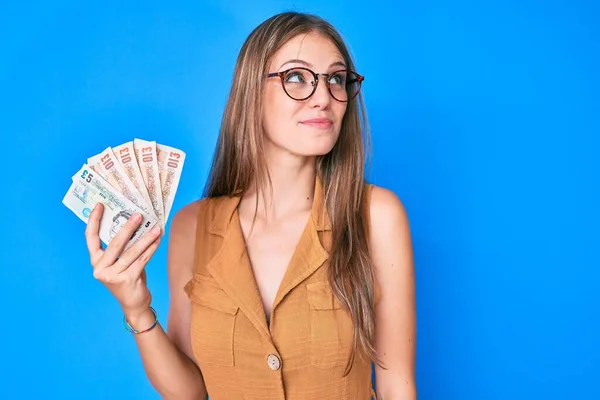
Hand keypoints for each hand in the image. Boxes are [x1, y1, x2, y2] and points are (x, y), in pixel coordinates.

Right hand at [85, 203, 161, 317]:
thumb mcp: (121, 262)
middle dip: (128, 227)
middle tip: (138, 215)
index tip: (100, 205)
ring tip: (156, 227)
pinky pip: (141, 260)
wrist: (134, 303)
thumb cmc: (128, 278)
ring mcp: (112, 275)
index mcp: (96, 261)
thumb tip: (137, 224)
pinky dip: (151, 249)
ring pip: (132, 251)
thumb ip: (123, 247)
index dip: (94, 220)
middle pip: (115, 243)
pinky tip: (158, 240)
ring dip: (146, 238)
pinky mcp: (126, 280)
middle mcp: (100, 268)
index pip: (90, 238)